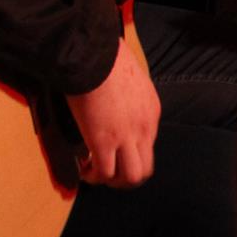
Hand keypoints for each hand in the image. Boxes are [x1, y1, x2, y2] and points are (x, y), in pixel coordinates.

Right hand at [66, 39, 159, 186]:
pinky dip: (94, 176)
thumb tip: (112, 101)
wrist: (97, 55)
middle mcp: (144, 128)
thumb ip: (128, 96)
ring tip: (95, 174)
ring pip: (130, 177)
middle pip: (145, 168)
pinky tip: (84, 169)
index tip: (112, 150)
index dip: (129, 153)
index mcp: (152, 112)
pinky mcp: (103, 141)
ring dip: (112, 181)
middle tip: (107, 173)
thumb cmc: (108, 59)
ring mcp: (126, 137)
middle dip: (125, 178)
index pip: (148, 145)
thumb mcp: (131, 79)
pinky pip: (104, 172)